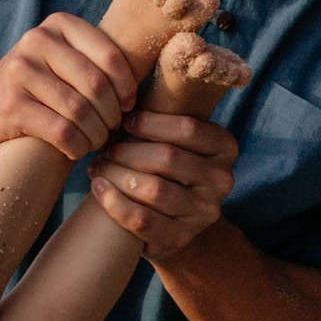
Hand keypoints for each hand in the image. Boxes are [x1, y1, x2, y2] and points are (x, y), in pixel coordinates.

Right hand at [0, 16, 140, 162]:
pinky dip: (76, 146)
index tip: (127, 107)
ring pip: (80, 110)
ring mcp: (20, 71)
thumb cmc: (38, 86)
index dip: (126, 87)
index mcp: (59, 25)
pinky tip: (75, 149)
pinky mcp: (10, 104)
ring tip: (95, 141)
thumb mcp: (64, 60)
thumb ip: (97, 60)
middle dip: (111, 115)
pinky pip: (61, 130)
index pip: (110, 55)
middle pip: (96, 85)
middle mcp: (37, 40)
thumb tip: (150, 77)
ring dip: (95, 134)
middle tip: (111, 130)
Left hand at [85, 112, 237, 263]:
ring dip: (117, 175)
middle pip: (168, 158)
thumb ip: (161, 114)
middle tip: (103, 148)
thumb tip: (124, 82)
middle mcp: (222, 180)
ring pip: (154, 190)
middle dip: (127, 150)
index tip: (124, 121)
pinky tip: (98, 188)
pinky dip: (114, 202)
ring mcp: (204, 213)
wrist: (171, 220)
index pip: (189, 128)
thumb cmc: (163, 165)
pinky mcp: (181, 238)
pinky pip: (142, 220)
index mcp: (225, 148)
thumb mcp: (172, 138)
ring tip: (96, 167)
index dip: (150, 123)